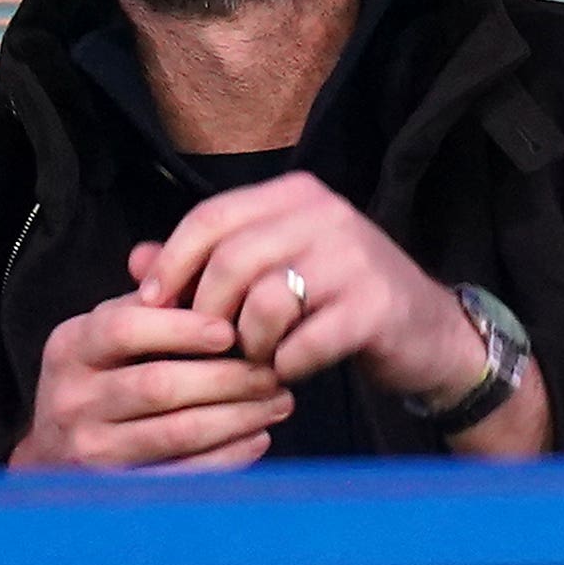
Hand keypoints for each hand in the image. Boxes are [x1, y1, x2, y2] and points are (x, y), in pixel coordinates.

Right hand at [8, 292, 290, 470]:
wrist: (54, 453)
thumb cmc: (99, 378)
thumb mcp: (108, 332)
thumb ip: (149, 297)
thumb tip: (188, 255)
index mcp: (70, 346)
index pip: (124, 329)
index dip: (181, 328)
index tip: (231, 330)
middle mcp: (72, 397)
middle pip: (157, 385)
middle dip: (226, 379)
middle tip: (272, 372)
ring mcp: (90, 448)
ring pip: (175, 432)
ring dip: (236, 417)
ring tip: (278, 403)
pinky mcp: (113, 487)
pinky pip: (180, 475)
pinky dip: (226, 458)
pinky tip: (258, 439)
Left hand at [131, 174, 488, 406]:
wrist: (428, 334)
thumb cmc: (335, 303)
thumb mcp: (272, 272)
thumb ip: (205, 265)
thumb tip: (134, 262)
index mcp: (295, 195)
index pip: (212, 216)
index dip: (172, 261)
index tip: (150, 303)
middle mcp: (325, 214)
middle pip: (230, 260)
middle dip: (208, 313)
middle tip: (212, 345)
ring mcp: (355, 258)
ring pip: (263, 301)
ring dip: (250, 343)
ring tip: (260, 356)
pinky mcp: (375, 306)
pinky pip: (303, 343)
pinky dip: (287, 366)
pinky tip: (293, 369)